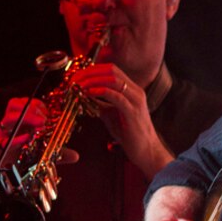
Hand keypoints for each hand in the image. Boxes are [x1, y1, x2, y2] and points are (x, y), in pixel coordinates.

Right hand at [0, 96, 77, 215]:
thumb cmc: (19, 171)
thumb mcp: (41, 160)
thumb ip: (56, 156)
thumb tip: (76, 156)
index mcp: (16, 128)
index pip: (22, 104)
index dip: (36, 105)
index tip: (48, 114)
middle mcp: (6, 131)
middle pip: (13, 106)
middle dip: (31, 108)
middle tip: (45, 119)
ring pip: (7, 118)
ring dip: (26, 118)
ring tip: (40, 125)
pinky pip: (2, 141)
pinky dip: (17, 139)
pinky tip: (28, 139)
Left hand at [63, 61, 167, 175]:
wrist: (146, 150)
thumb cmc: (129, 134)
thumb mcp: (110, 114)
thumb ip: (100, 103)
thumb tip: (84, 96)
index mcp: (131, 89)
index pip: (111, 69)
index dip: (92, 69)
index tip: (77, 76)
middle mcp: (135, 91)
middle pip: (111, 70)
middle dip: (90, 72)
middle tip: (74, 79)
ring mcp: (136, 100)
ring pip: (113, 80)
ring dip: (93, 80)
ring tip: (79, 85)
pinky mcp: (133, 111)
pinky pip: (116, 96)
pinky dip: (100, 92)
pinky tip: (89, 93)